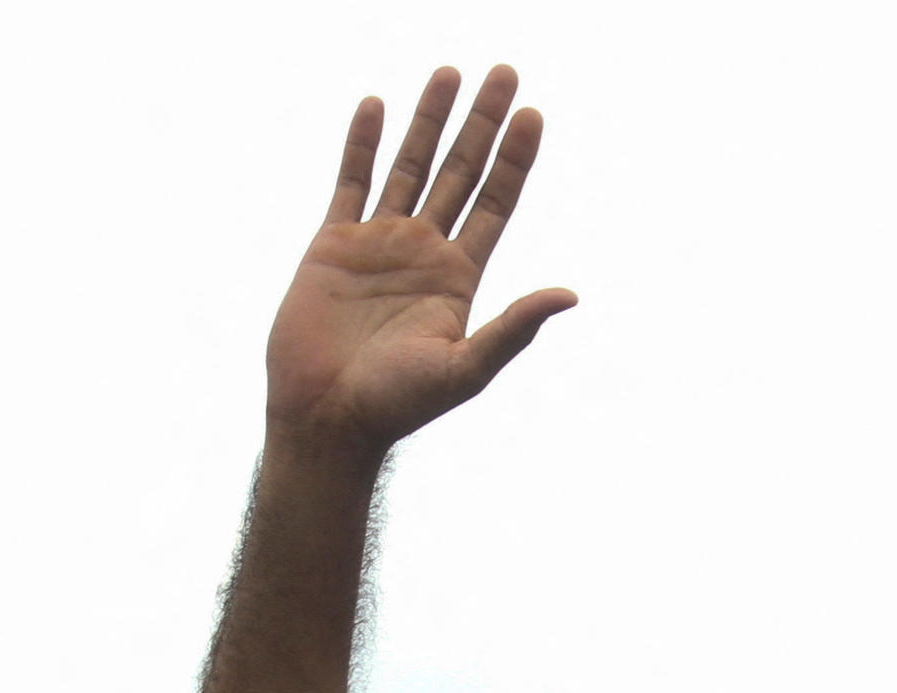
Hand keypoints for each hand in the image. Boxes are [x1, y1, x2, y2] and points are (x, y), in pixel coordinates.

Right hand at [265, 65, 577, 460]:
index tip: (532, 114)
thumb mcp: (465, 368)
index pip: (497, 203)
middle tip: (503, 71)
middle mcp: (424, 252)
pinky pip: (351, 181)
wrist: (327, 417)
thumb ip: (513, 327)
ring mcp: (379, 243)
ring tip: (449, 72)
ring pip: (410, 165)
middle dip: (482, 122)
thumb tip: (570, 294)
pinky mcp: (334, 243)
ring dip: (430, 120)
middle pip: (461, 172)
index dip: (514, 159)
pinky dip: (361, 143)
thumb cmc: (397, 405)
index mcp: (460, 277)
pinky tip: (376, 106)